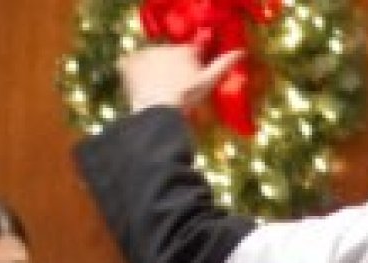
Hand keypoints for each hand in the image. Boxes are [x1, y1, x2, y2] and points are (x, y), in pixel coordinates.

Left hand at [119, 44, 242, 112]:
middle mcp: (165, 47)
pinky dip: (129, 72)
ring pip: (147, 60)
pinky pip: (126, 64)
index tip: (182, 84)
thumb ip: (223, 65)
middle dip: (166, 70)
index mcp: (185, 50)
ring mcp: (145, 55)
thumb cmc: (186, 99)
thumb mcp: (208, 82)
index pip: (185, 54)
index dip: (184, 69)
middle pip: (166, 57)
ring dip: (148, 71)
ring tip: (151, 91)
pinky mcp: (129, 63)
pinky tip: (135, 86)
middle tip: (167, 91)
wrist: (158, 111)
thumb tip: (241, 52)